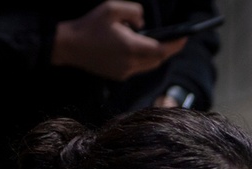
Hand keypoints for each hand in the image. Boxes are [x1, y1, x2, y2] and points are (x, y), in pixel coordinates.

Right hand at [51, 1, 187, 80]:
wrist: (67, 46)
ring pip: (149, 66)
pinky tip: (142, 51)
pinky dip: (144, 60)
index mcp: (131, 48)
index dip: (175, 45)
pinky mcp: (118, 76)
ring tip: (160, 44)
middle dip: (167, 50)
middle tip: (175, 40)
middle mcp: (131, 64)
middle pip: (158, 59)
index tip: (184, 38)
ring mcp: (125, 72)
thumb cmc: (88, 26)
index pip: (162, 50)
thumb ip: (133, 11)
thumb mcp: (111, 9)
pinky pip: (138, 69)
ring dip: (156, 56)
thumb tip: (143, 23)